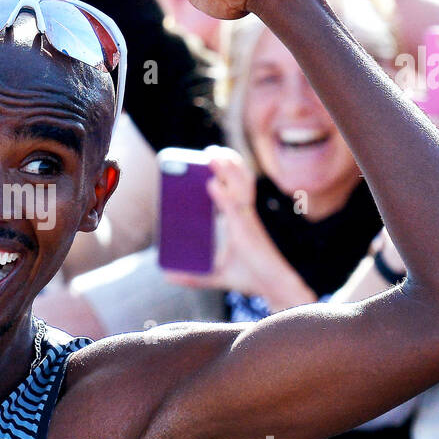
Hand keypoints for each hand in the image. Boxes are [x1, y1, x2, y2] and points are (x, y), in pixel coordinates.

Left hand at [165, 147, 315, 309]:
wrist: (272, 287)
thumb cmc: (249, 276)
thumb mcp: (214, 274)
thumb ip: (192, 274)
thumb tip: (167, 275)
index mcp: (238, 220)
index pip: (233, 190)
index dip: (225, 174)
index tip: (211, 160)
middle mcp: (243, 215)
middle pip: (239, 182)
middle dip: (227, 164)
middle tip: (211, 151)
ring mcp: (246, 220)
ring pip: (240, 188)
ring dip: (227, 170)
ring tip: (213, 154)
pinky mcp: (246, 230)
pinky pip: (234, 208)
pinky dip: (222, 196)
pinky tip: (211, 186)